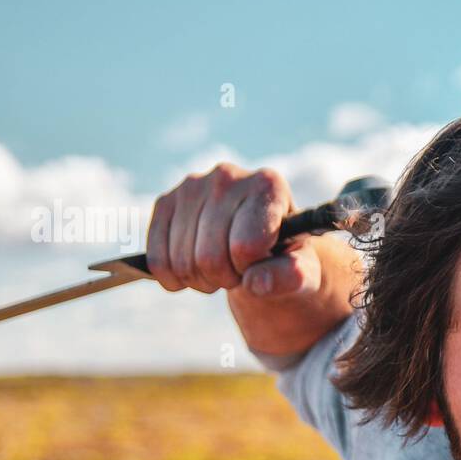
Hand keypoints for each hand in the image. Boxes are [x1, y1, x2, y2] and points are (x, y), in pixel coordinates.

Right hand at [148, 163, 359, 355]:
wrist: (261, 244)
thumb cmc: (286, 256)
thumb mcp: (303, 270)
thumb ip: (292, 277)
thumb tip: (256, 283)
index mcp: (268, 186)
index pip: (246, 245)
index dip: (251, 269)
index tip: (260, 263)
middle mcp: (228, 176)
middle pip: (210, 257)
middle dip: (225, 278)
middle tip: (239, 271)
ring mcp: (192, 186)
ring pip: (181, 261)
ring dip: (201, 280)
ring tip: (221, 268)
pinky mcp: (166, 202)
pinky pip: (157, 259)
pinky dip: (174, 279)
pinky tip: (194, 270)